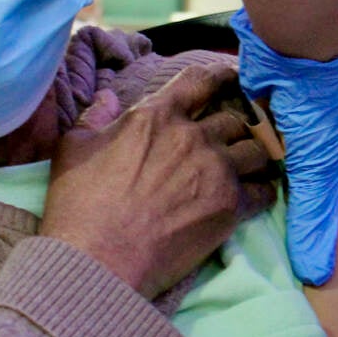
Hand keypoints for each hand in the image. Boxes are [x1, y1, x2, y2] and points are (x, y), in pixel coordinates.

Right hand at [42, 64, 274, 298]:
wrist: (99, 260)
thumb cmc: (79, 206)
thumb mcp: (73, 149)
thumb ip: (94, 117)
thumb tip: (107, 97)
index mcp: (156, 115)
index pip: (202, 80)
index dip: (222, 76)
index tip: (232, 80)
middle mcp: (193, 136)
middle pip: (234, 118)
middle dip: (237, 125)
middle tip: (236, 136)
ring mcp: (216, 170)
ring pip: (257, 150)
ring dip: (254, 156)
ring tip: (249, 167)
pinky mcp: (231, 206)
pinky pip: (265, 190)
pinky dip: (262, 191)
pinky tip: (255, 196)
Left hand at [231, 10, 337, 285]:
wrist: (295, 43)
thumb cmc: (325, 108)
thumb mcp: (321, 172)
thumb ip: (315, 222)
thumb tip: (317, 276)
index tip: (323, 246)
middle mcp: (334, 132)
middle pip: (317, 177)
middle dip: (300, 199)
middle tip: (276, 236)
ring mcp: (300, 118)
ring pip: (284, 157)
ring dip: (268, 174)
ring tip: (243, 212)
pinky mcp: (269, 104)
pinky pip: (257, 134)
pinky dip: (247, 148)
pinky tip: (226, 174)